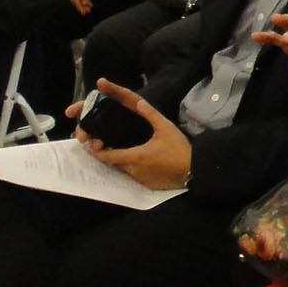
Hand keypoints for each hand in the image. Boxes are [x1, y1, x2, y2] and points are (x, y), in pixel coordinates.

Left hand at [74, 79, 191, 190]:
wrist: (195, 171)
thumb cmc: (180, 150)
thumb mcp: (166, 128)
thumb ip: (151, 114)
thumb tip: (139, 102)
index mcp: (135, 156)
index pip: (108, 156)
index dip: (97, 151)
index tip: (93, 143)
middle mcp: (134, 170)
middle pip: (114, 163)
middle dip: (109, 155)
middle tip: (107, 144)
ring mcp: (141, 179)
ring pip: (124, 170)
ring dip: (121, 161)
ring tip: (123, 149)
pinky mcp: (148, 184)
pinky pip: (135, 176)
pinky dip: (133, 168)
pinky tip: (141, 160)